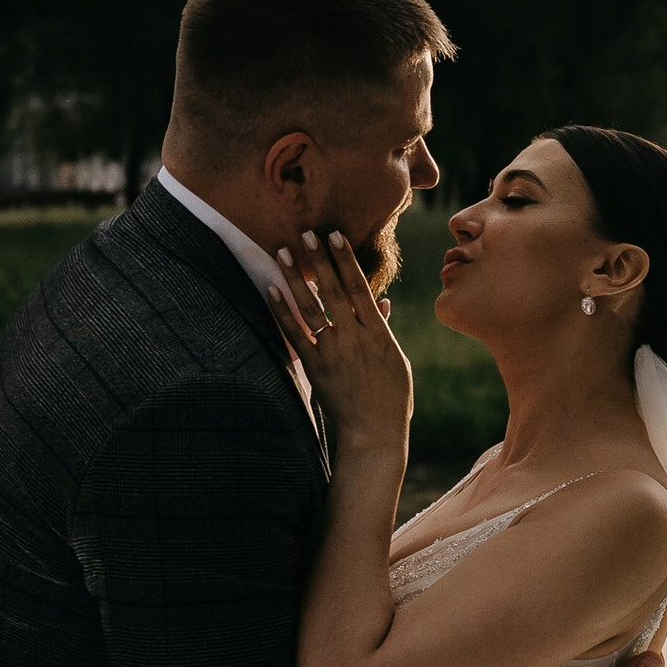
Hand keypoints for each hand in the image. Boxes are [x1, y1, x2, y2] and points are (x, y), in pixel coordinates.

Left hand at [267, 228, 412, 450]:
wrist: (374, 433)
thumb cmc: (390, 398)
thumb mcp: (395, 360)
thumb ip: (383, 328)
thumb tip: (381, 301)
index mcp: (378, 333)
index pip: (360, 287)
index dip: (346, 260)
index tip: (335, 235)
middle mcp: (355, 337)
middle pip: (335, 290)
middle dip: (319, 260)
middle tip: (305, 232)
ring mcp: (333, 352)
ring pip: (312, 308)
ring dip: (296, 277)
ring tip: (283, 252)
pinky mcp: (315, 368)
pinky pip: (295, 335)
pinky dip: (282, 312)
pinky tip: (271, 291)